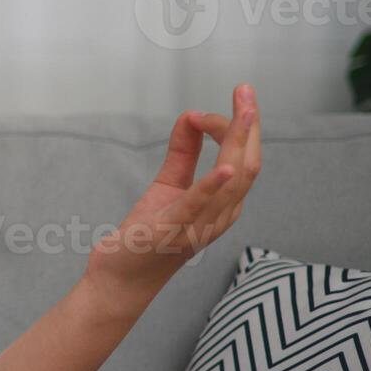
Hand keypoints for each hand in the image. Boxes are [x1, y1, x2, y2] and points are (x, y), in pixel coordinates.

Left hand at [82, 83, 262, 314]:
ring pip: (231, 182)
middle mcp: (219, 218)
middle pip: (246, 166)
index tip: (215, 105)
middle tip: (246, 90)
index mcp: (222, 206)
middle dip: (249, 126)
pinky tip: (222, 167)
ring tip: (243, 111)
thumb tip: (190, 115)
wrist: (120, 280)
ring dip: (237, 143)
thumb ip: (183, 152)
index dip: (237, 128)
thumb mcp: (168, 186)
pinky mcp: (171, 234)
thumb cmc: (148, 236)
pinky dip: (212, 187)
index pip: (243, 160)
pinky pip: (197, 207)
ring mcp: (199, 228)